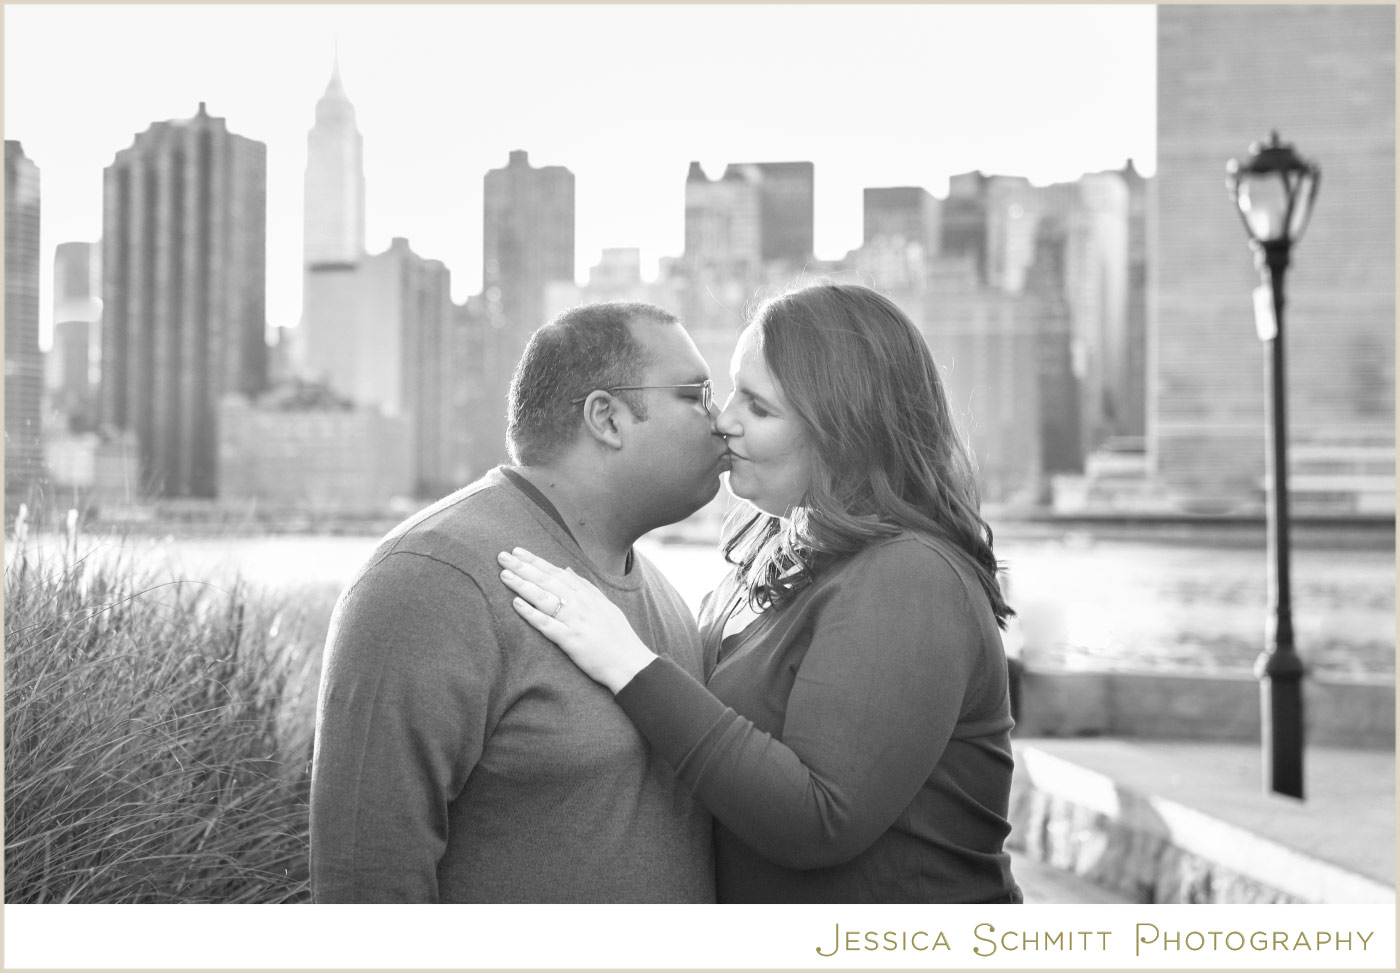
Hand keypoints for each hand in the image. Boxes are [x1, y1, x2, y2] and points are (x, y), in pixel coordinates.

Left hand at [498, 548, 656, 693]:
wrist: (630, 663)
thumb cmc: (618, 636)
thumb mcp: (604, 604)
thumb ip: (585, 586)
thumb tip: (566, 569)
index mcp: (587, 594)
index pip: (556, 572)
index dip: (535, 560)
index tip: (517, 551)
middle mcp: (580, 603)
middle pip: (547, 580)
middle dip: (523, 567)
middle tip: (501, 556)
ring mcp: (575, 621)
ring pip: (544, 598)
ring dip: (522, 585)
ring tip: (504, 575)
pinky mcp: (570, 640)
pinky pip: (547, 624)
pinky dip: (530, 613)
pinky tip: (516, 604)